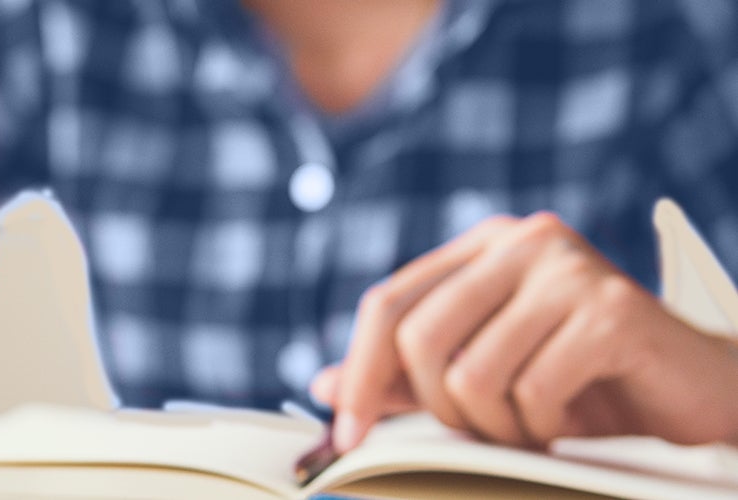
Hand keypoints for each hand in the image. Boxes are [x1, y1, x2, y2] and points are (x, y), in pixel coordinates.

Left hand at [311, 213, 737, 452]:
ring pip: (472, 372)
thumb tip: (324, 387)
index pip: (387, 303)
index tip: (345, 437)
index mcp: (482, 248)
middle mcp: (521, 242)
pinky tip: (572, 424)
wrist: (693, 393)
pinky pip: (533, 389)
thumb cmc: (583, 383)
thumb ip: (406, 377)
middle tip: (479, 435)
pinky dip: (542, 427)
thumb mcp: (482, 376)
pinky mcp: (611, 309)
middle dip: (437, 410)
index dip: (359, 373)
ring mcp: (568, 268)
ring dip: (495, 427)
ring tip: (534, 429)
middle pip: (418, 335)